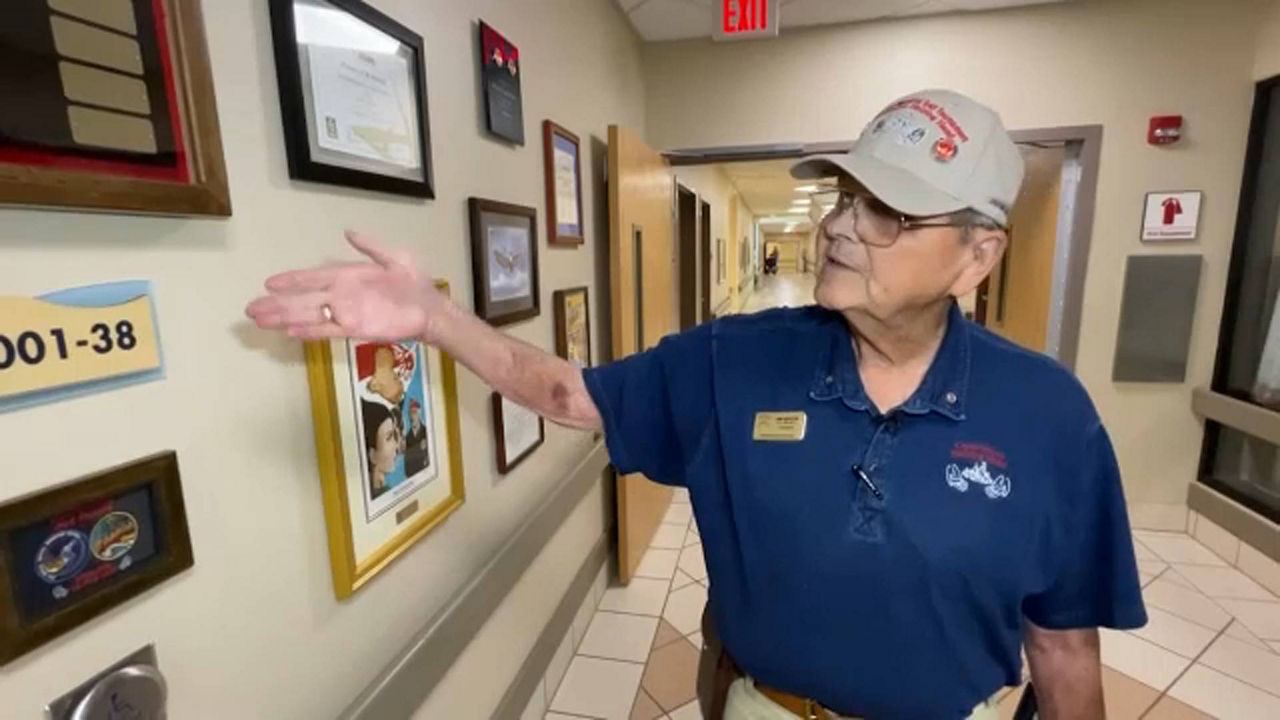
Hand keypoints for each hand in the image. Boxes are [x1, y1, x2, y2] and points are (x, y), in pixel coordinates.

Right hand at [245, 230, 452, 342]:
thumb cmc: (415, 284)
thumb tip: (348, 231)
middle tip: (251, 308)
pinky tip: (290, 331)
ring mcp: (347, 313)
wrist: (431, 309)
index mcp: (348, 276)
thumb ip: (370, 246)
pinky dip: (309, 330)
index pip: (313, 277)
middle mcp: (342, 295)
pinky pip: (327, 330)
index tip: (269, 283)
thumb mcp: (396, 257)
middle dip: (277, 303)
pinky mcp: (356, 329)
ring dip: (285, 317)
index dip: (291, 280)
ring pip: (308, 315)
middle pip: (303, 299)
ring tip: (261, 320)